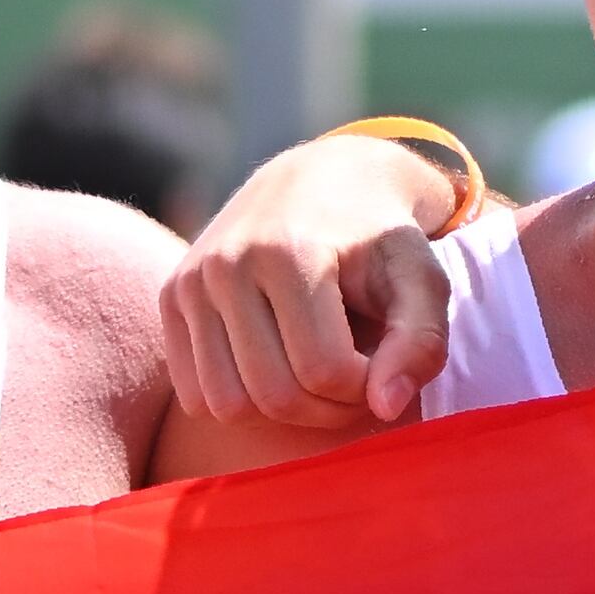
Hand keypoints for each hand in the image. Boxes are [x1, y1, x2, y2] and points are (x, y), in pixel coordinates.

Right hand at [161, 135, 460, 430]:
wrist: (319, 181)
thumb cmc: (380, 239)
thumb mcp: (421, 278)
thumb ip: (421, 340)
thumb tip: (387, 408)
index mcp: (289, 252)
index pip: (324, 370)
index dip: (365, 388)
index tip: (382, 366)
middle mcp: (228, 264)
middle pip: (274, 394)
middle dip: (326, 408)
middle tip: (355, 382)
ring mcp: (191, 281)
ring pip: (229, 405)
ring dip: (283, 412)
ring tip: (317, 377)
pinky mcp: (172, 298)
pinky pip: (197, 395)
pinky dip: (242, 400)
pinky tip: (278, 366)